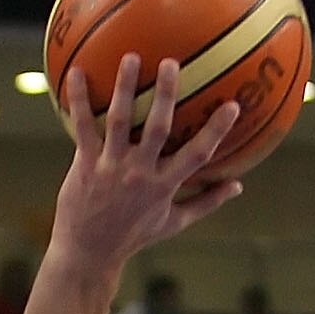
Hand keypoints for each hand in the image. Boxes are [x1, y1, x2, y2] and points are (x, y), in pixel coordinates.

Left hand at [50, 55, 244, 281]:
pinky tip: (75, 73)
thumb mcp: (172, 223)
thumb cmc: (132, 237)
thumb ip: (205, 202)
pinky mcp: (85, 166)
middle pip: (158, 129)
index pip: (197, 155)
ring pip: (119, 122)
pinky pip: (83, 128)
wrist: (88, 255)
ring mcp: (111, 168)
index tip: (232, 105)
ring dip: (124, 89)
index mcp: (163, 186)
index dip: (215, 131)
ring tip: (130, 58)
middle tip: (171, 63)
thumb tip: (238, 186)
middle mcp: (139, 174)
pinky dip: (78, 101)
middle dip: (166, 95)